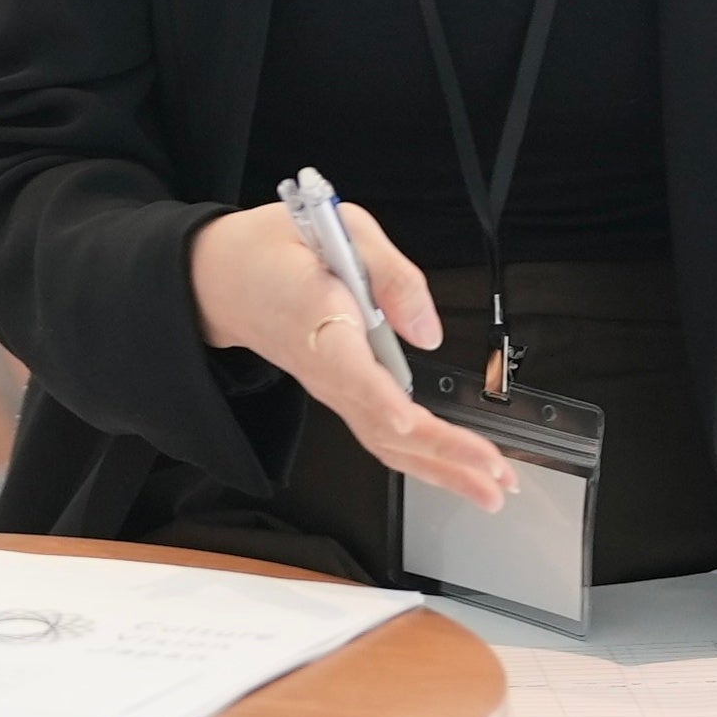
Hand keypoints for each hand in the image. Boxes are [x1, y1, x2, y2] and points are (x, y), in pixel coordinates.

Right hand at [187, 201, 516, 510]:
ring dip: (440, 469)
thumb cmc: (276, 249)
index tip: (408, 420)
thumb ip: (391, 272)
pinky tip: (457, 473)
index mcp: (315, 318)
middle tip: (494, 472)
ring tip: (492, 489)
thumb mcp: (339, 226)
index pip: (347, 368)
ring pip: (384, 442)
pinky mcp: (339, 395)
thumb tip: (427, 333)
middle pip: (380, 423)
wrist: (223, 279)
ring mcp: (330, 389)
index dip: (379, 397)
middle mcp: (323, 366)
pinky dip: (422, 461)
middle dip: (440, 452)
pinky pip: (380, 436)